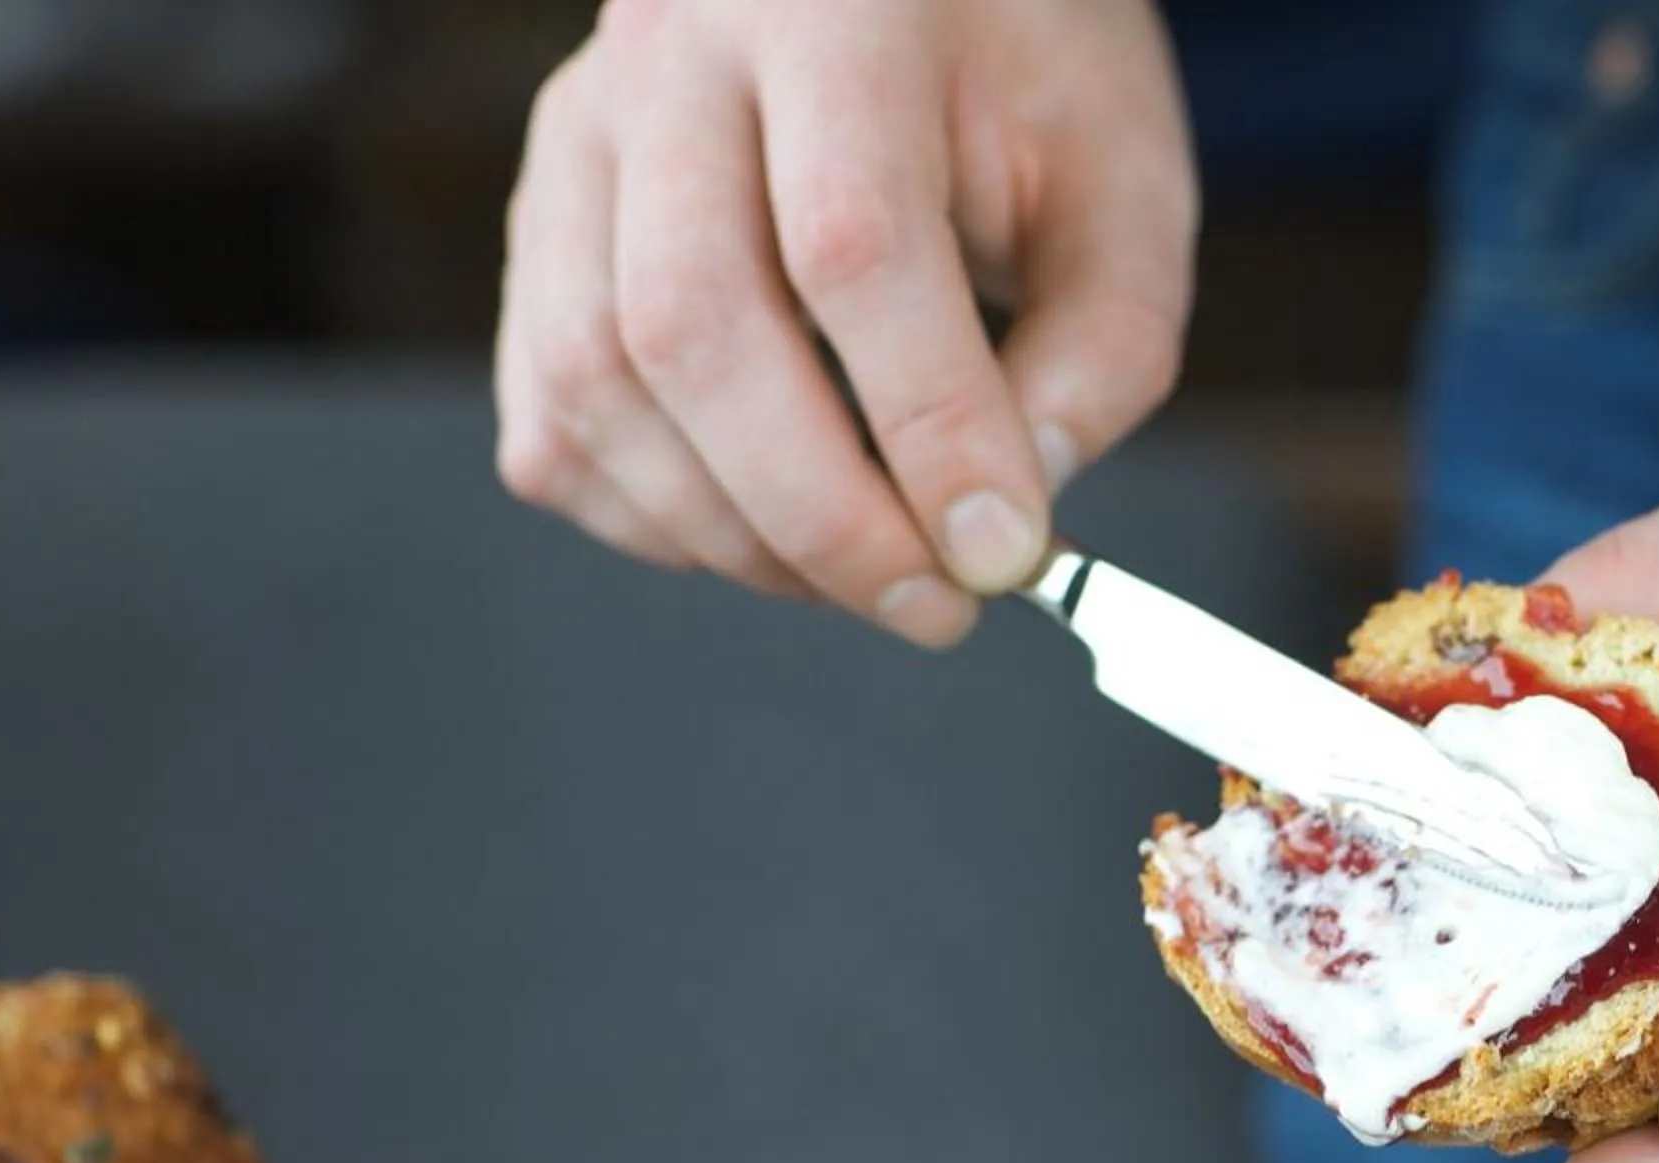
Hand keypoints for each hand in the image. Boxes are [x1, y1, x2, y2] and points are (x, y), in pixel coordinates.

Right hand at [494, 0, 1195, 645]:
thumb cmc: (1022, 70)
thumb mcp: (1121, 182)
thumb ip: (1102, 351)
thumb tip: (1004, 525)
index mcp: (835, 7)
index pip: (852, 246)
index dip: (928, 427)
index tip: (1005, 555)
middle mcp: (669, 55)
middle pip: (690, 327)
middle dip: (821, 515)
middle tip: (937, 605)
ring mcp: (577, 137)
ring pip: (593, 382)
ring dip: (735, 532)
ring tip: (869, 575)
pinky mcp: (538, 220)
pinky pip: (547, 412)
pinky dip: (651, 515)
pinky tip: (767, 531)